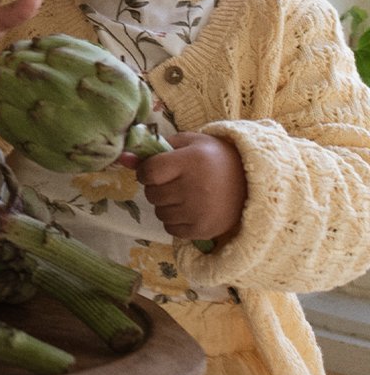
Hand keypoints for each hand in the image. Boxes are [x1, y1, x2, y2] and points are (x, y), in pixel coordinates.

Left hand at [134, 131, 244, 246]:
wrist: (252, 183)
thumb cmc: (214, 158)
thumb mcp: (188, 144)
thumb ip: (154, 149)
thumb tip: (122, 158)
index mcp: (191, 162)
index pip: (149, 172)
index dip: (146, 172)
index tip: (155, 171)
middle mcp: (194, 187)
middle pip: (152, 194)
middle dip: (157, 188)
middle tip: (174, 182)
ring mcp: (199, 211)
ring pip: (159, 212)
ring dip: (165, 204)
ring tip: (184, 195)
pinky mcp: (203, 230)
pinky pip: (170, 228)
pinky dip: (174, 220)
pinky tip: (189, 209)